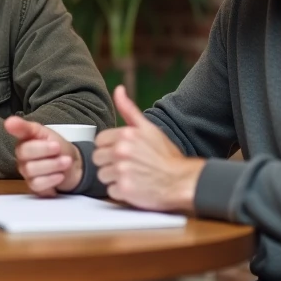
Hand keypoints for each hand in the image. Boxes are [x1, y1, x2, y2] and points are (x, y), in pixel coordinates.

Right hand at [5, 117, 83, 195]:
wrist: (73, 166)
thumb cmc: (58, 148)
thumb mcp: (46, 134)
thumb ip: (28, 127)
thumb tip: (9, 121)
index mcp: (24, 139)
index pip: (17, 131)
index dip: (16, 127)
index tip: (10, 124)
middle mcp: (22, 156)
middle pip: (24, 152)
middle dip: (45, 150)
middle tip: (58, 148)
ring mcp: (26, 172)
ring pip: (31, 169)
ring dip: (53, 165)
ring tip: (65, 162)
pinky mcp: (33, 186)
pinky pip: (37, 184)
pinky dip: (51, 179)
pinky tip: (59, 176)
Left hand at [91, 86, 203, 212]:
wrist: (182, 180)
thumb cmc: (165, 155)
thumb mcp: (148, 128)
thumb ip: (128, 109)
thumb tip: (118, 89)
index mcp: (125, 135)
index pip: (99, 142)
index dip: (110, 148)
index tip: (123, 153)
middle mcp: (121, 151)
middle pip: (97, 159)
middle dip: (110, 163)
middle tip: (128, 165)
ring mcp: (122, 171)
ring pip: (102, 175)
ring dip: (114, 178)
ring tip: (132, 175)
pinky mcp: (124, 190)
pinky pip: (110, 191)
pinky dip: (121, 192)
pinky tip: (134, 186)